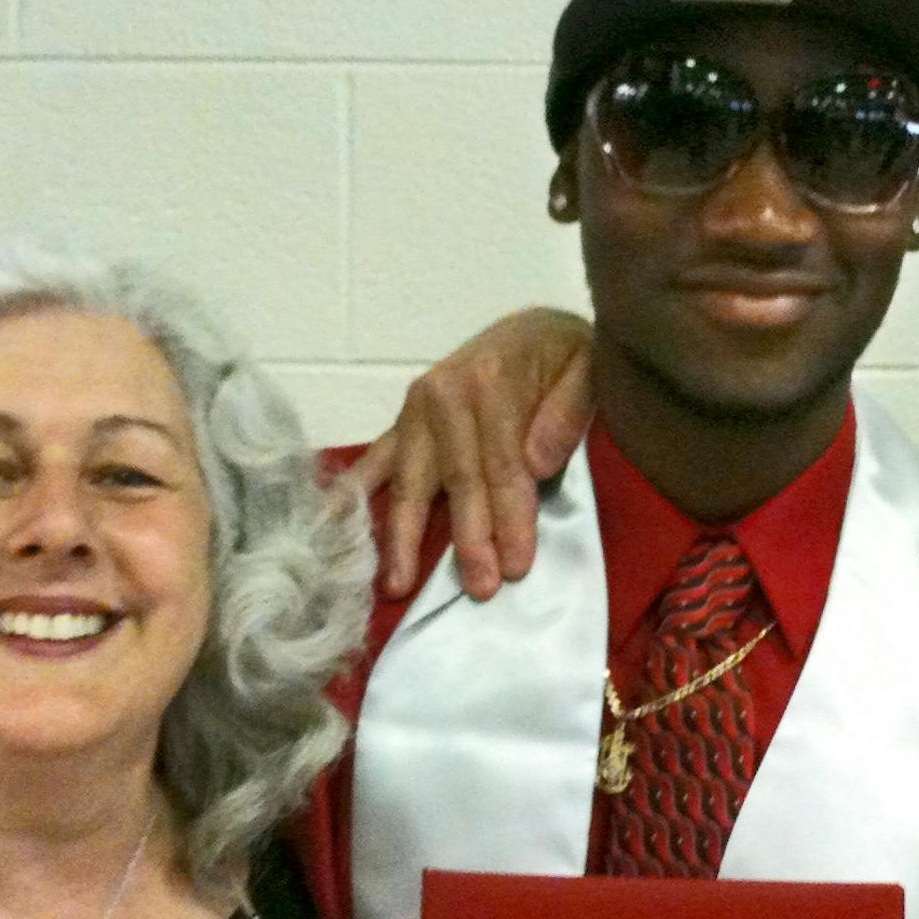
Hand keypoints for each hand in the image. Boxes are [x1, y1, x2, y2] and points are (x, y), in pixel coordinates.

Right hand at [346, 308, 593, 597]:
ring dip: (402, 537)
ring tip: (397, 586)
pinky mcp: (402, 424)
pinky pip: (374, 463)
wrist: (534, 329)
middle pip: (456, 479)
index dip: (510, 517)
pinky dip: (349, 495)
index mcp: (490, 379)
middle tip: (481, 589)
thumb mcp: (589, 365)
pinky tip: (328, 529)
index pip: (502, 463)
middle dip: (469, 539)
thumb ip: (568, 410)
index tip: (517, 566)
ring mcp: (414, 410)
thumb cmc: (565, 356)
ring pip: (409, 482)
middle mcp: (443, 394)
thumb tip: (536, 462)